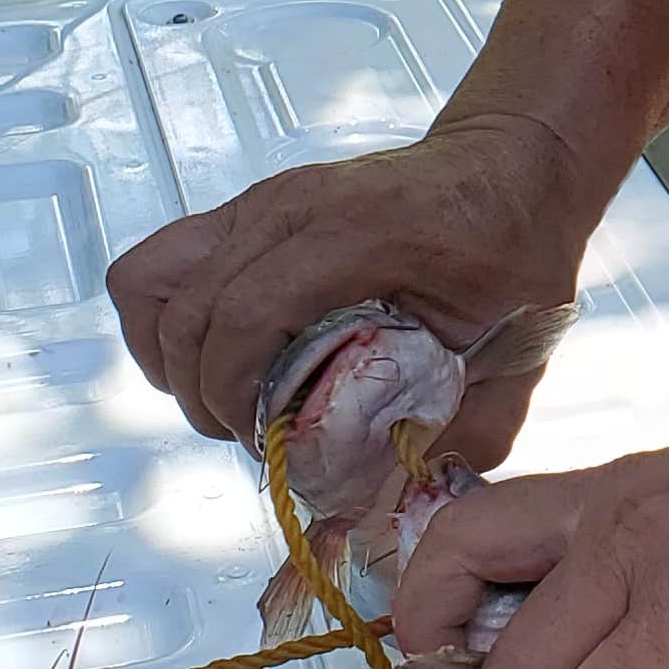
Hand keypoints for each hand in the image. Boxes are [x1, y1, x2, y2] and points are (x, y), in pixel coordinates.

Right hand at [108, 111, 598, 454]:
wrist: (511, 167)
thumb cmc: (516, 249)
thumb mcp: (518, 345)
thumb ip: (473, 427)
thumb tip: (410, 502)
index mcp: (355, 233)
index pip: (247, 316)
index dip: (236, 396)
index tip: (269, 445)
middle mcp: (289, 206)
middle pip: (189, 313)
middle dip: (205, 395)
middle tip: (259, 435)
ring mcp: (258, 201)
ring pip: (150, 283)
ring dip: (173, 359)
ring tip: (230, 399)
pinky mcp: (244, 210)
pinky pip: (159, 266)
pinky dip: (168, 323)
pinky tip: (220, 359)